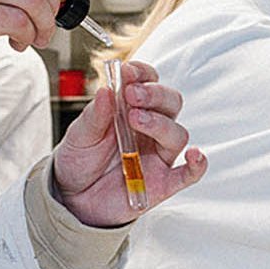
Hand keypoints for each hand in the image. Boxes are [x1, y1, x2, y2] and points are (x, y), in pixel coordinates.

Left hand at [51, 60, 206, 225]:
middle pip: (170, 103)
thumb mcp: (80, 134)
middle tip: (132, 95)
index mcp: (132, 108)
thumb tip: (107, 89)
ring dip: (161, 123)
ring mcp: (158, 155)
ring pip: (177, 134)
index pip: (149, 82)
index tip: (127, 71)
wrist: (72, 197)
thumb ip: (94, 115)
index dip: (142, 73)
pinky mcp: (162, 182)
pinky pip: (188, 174)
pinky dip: (197, 164)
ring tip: (135, 119)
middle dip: (155, 94)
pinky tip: (194, 156)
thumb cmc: (80, 160)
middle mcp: (151, 128)